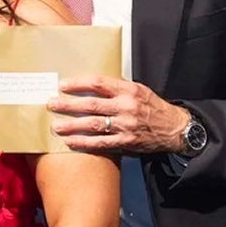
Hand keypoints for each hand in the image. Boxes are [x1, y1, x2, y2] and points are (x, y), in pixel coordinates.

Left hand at [49, 76, 190, 154]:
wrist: (174, 128)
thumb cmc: (153, 107)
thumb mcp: (138, 90)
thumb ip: (116, 89)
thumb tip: (89, 87)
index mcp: (128, 90)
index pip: (98, 83)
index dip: (78, 84)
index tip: (63, 86)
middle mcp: (126, 107)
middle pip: (91, 104)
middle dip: (68, 105)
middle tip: (52, 104)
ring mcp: (125, 126)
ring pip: (93, 125)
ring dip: (72, 126)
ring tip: (56, 126)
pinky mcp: (126, 142)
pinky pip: (101, 143)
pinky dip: (84, 143)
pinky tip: (71, 142)